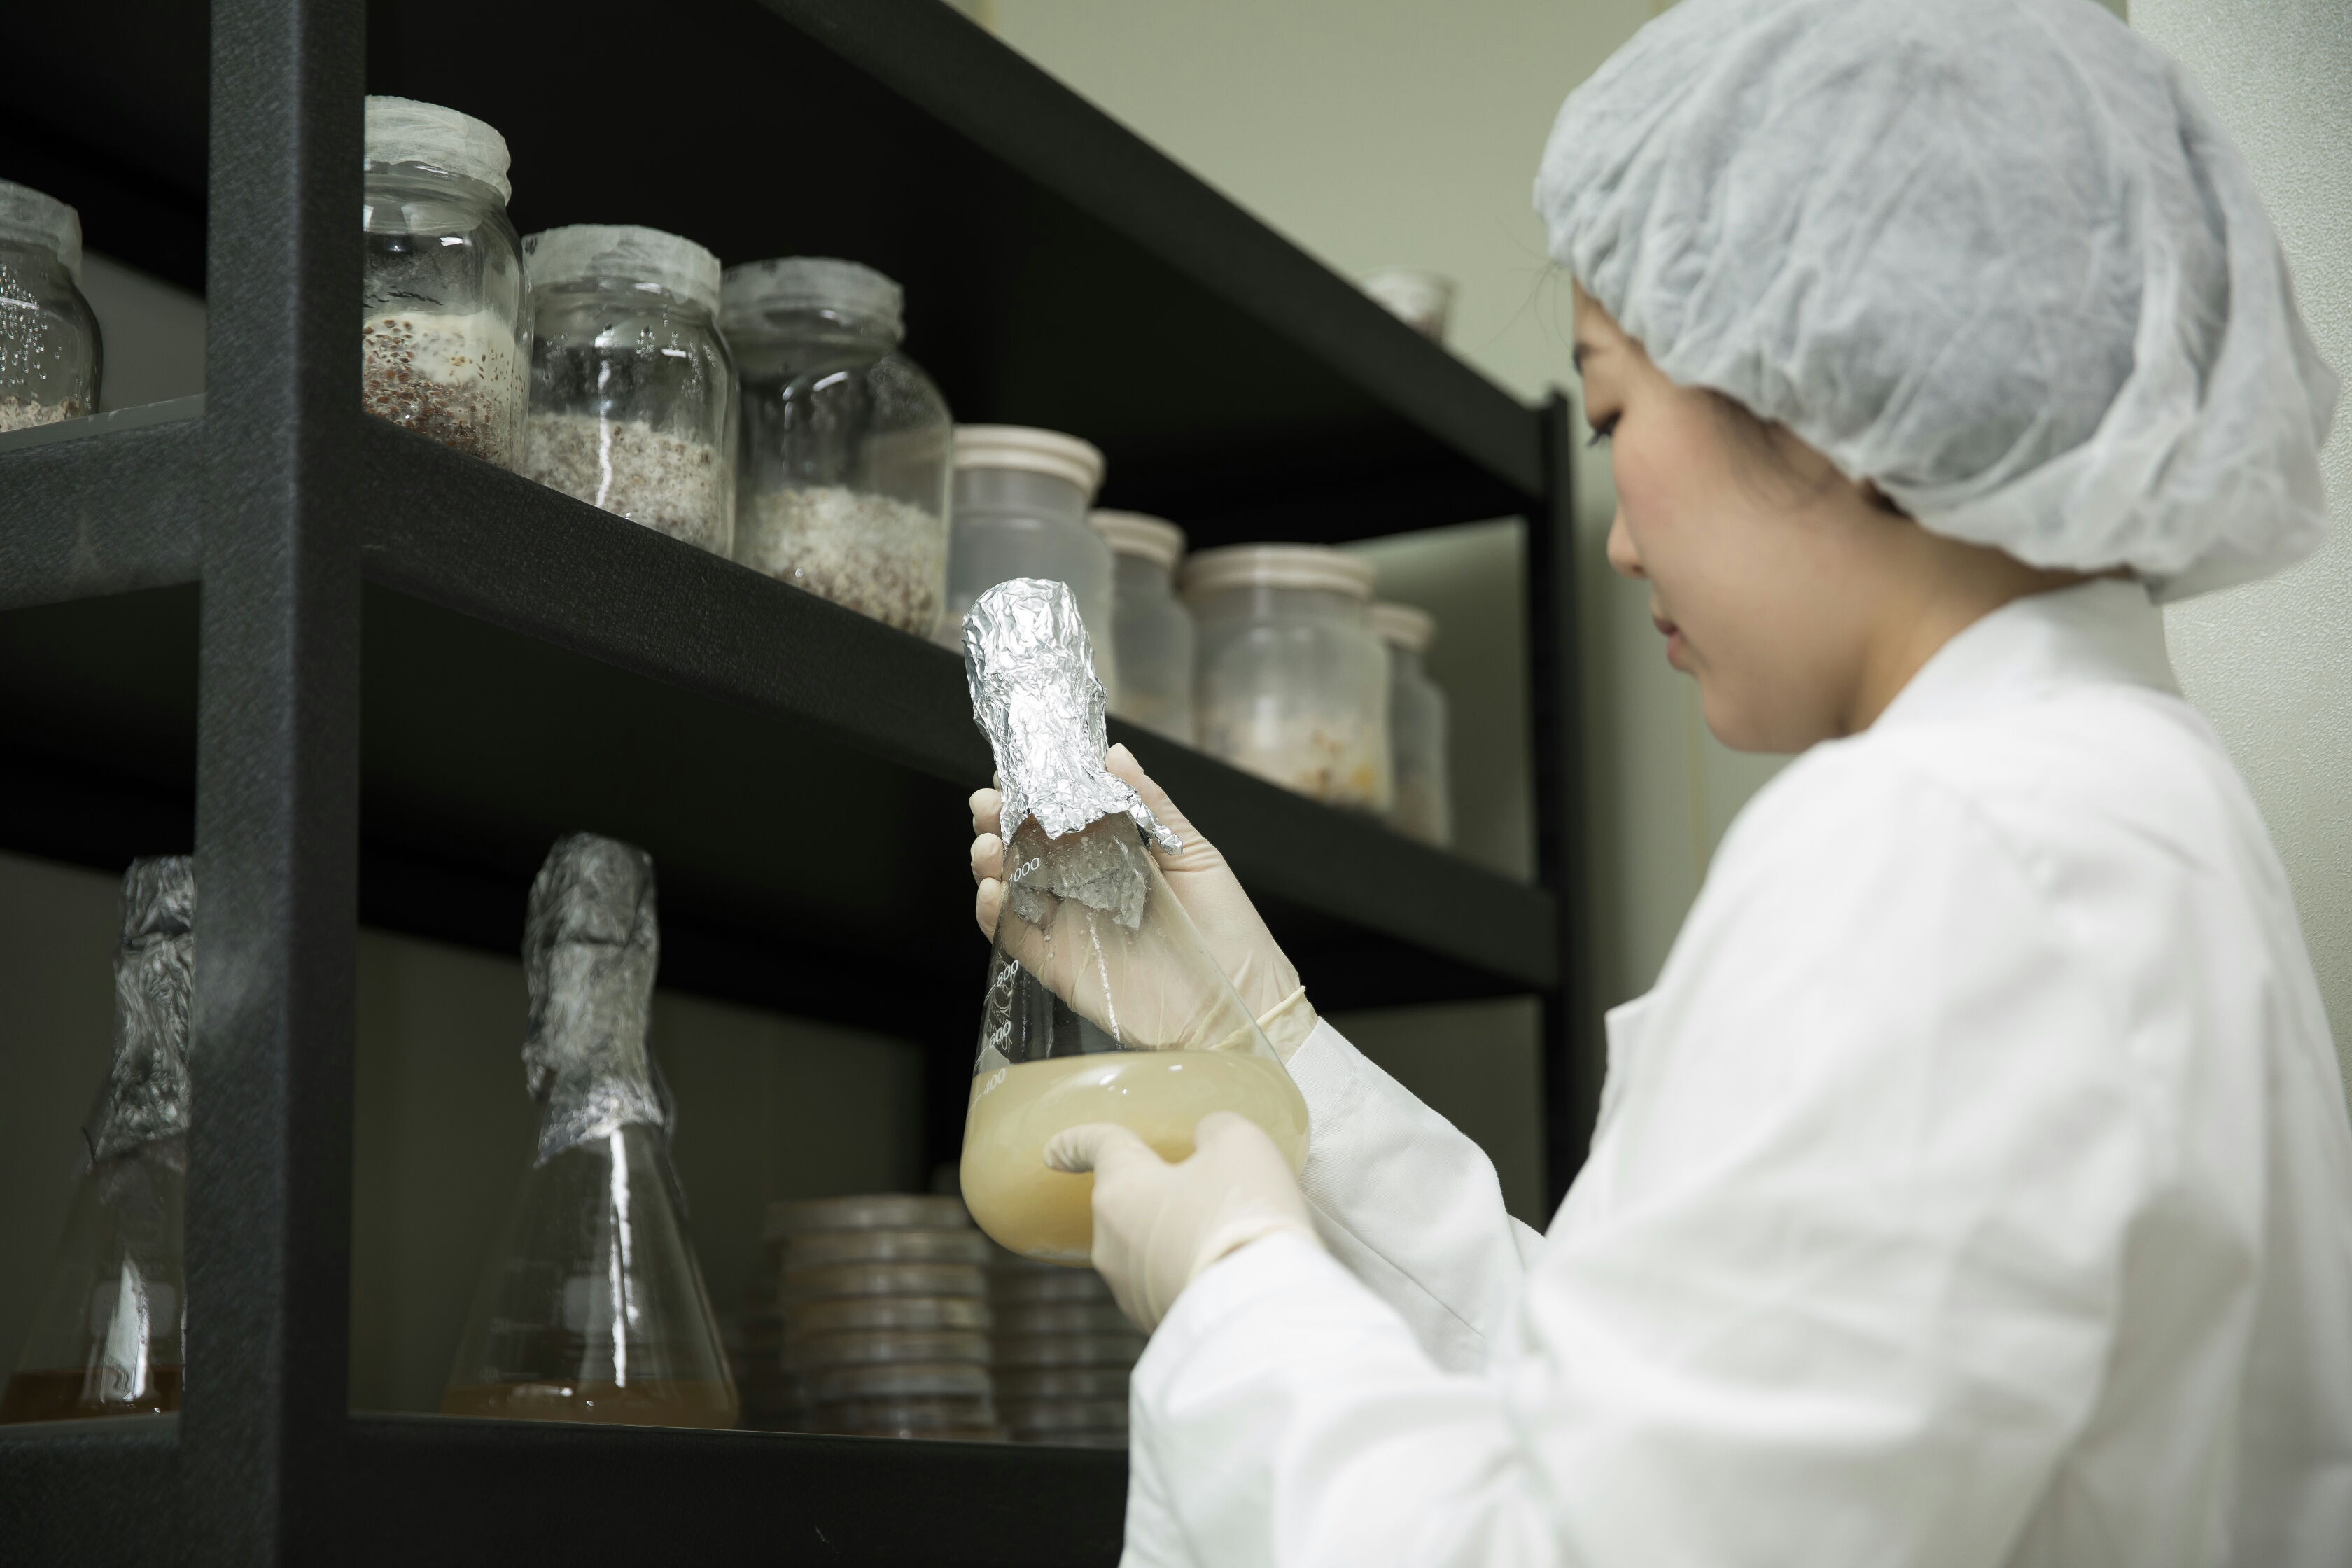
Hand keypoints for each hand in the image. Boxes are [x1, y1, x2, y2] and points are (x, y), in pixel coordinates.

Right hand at [971, 743, 1301, 1020]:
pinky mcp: (1058, 965)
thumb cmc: (1229, 929)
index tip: (1017, 766)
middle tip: (988, 802)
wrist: (1240, 1004)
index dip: (1036, 790)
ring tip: (987, 843)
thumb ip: (1151, 805)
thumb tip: (1114, 753)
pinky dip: (993, 913)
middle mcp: (1084, 887)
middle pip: (1026, 846)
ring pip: (1011, 886)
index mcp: (1115, 854)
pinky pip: (1014, 936)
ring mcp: (1068, 925)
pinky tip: (993, 891)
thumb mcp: (1194, 855)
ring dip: (990, 861)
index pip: (1062, 814)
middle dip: (1000, 819)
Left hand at [1045, 1111, 1322, 1332]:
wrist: (1255, 1316)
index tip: (1052, 1151)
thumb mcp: (1240, 1147)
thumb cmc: (1241, 1219)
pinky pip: (1166, 1284)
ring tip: (1233, 1239)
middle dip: (1160, 1195)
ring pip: (1148, 1247)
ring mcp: (1128, 1289)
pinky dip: (1190, 1274)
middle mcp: (1111, 1241)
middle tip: (1210, 1193)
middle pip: (1130, 1201)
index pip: (1096, 1148)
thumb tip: (1207, 1142)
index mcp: (1122, 1187)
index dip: (1077, 1142)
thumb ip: (1216, 1132)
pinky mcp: (1152, 1324)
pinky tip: (1231, 1274)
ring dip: (1178, 1238)